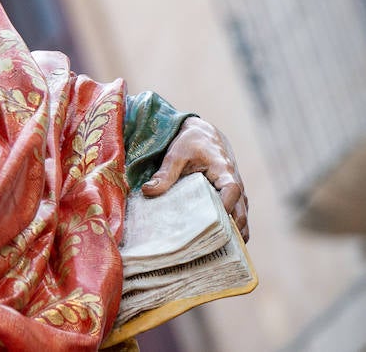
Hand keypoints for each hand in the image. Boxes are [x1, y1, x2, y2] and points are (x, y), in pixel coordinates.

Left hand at [142, 116, 248, 241]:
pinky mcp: (232, 201)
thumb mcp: (176, 154)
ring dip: (231, 235)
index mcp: (225, 172)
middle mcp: (236, 186)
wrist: (204, 135)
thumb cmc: (190, 142)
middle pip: (241, 214)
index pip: (231, 192)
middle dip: (229, 232)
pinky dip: (229, 232)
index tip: (211, 224)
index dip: (224, 208)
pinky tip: (212, 246)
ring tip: (211, 254)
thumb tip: (148, 191)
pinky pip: (236, 219)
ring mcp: (237, 195)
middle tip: (208, 249)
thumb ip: (165, 173)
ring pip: (241, 220)